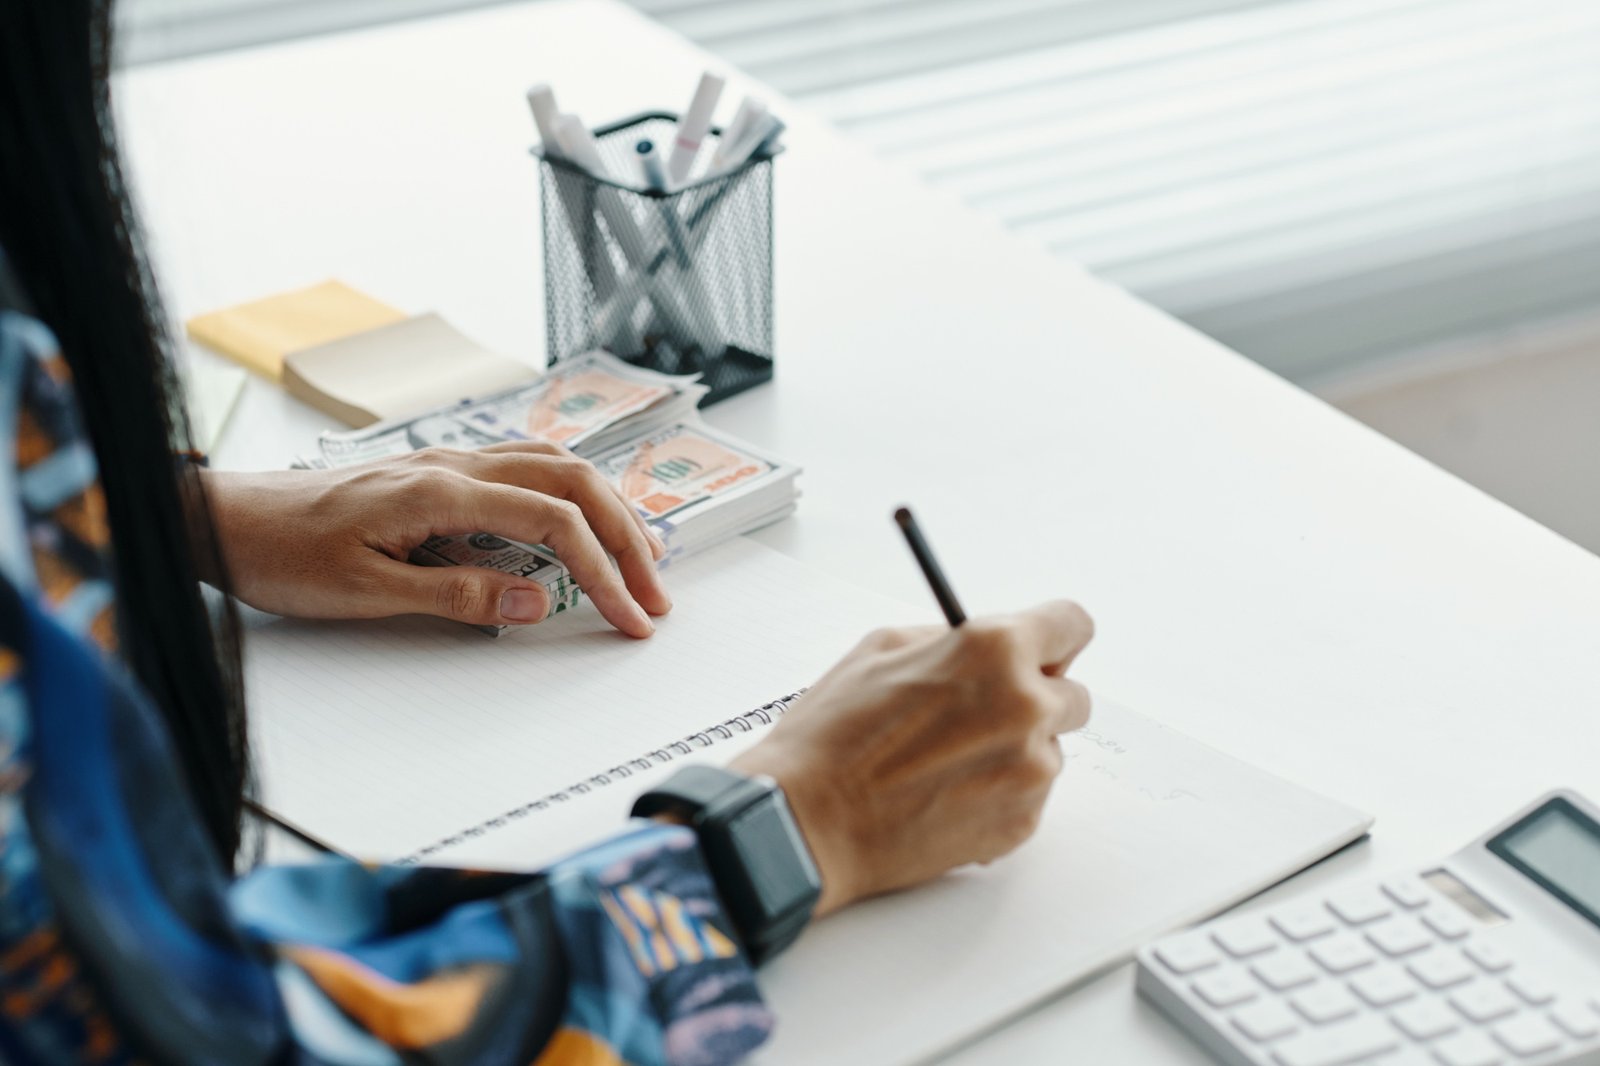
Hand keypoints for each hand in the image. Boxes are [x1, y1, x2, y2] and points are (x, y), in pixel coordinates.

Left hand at [199, 442, 671, 637]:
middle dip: (626, 536)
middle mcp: (454, 464)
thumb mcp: (366, 591)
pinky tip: (578, 518)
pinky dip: (569, 493)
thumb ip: (457, 595)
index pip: (553, 521)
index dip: (604, 571)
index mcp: (440, 490)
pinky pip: (525, 468)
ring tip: (638, 554)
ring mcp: (447, 462)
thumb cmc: (282, 555)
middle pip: (572, 482)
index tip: (631, 617)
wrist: (225, 520)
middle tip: (656, 592)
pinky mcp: (438, 473)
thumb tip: (538, 602)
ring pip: (554, 465)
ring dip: (605, 508)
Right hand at [731, 601, 1093, 915]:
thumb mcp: (882, 648)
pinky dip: (999, 793)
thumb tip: (990, 647)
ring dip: (1014, 749)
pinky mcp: (1023, 823)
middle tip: (979, 712)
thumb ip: (953, 641)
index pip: (1073, 624)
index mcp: (995, 651)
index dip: (1053, 635)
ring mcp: (1030, 772)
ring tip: (945, 761)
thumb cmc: (834, 735)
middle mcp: (1026, 707)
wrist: (808, 822)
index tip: (1043, 646)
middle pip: (1071, 694)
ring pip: (1048, 749)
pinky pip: (1030, 796)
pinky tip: (944, 793)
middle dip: (1034, 697)